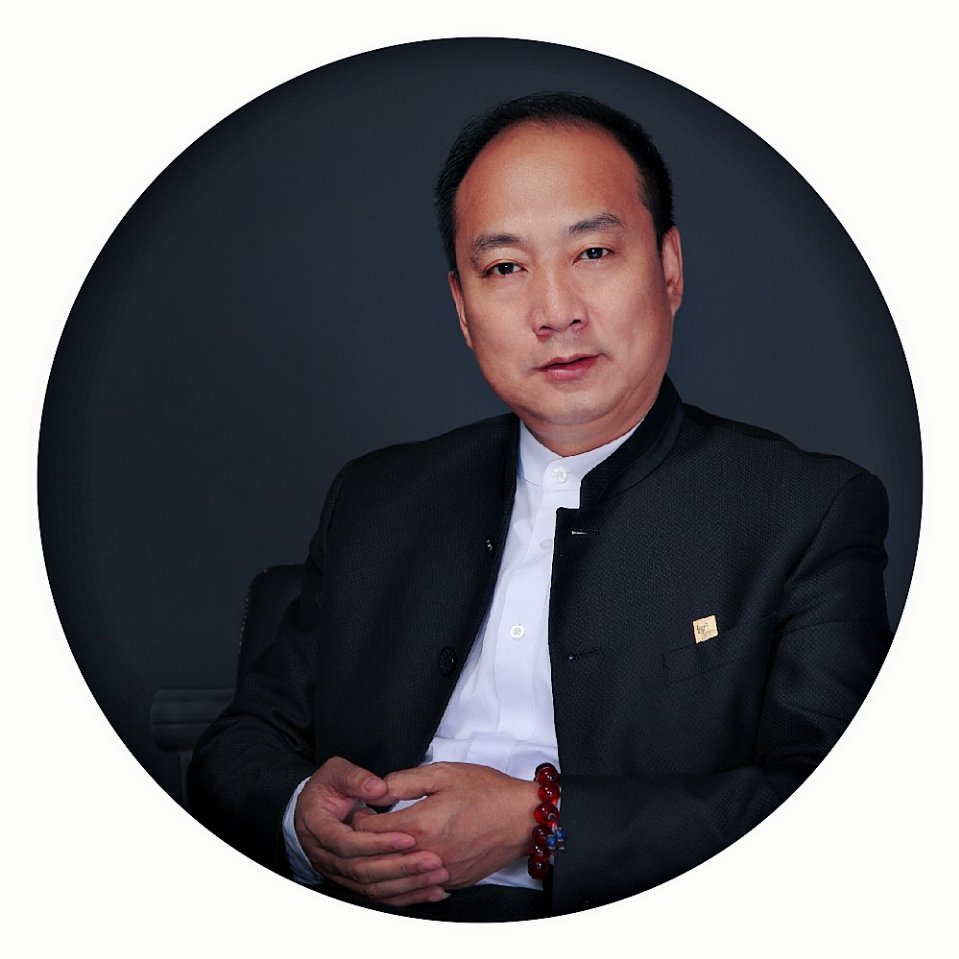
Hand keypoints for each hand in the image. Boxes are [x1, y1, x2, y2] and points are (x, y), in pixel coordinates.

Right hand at [294, 756, 449, 905]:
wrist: (315, 805)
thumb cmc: (328, 786)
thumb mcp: (336, 772)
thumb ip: (356, 778)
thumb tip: (378, 788)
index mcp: (317, 827)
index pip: (346, 843)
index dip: (377, 842)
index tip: (408, 837)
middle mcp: (324, 855)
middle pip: (362, 870)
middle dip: (399, 866)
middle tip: (431, 860)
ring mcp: (337, 871)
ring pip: (371, 887)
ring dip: (405, 883)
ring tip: (435, 874)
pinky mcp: (351, 880)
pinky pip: (377, 894)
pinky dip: (404, 895)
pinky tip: (428, 890)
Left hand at [355, 762, 538, 888]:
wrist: (523, 818)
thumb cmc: (487, 792)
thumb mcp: (444, 773)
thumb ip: (405, 781)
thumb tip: (377, 789)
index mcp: (421, 825)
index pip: (370, 831)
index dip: (359, 819)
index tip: (360, 810)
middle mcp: (427, 855)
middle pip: (379, 858)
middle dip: (365, 843)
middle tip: (363, 827)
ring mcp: (441, 872)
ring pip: (398, 876)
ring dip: (384, 861)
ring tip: (380, 845)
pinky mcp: (453, 881)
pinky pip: (420, 884)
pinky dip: (407, 875)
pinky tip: (404, 861)